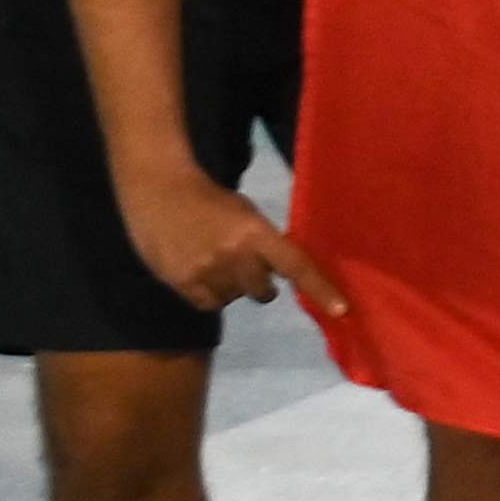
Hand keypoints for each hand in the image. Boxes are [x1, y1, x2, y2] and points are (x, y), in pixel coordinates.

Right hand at [117, 168, 345, 319]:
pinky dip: (211, 294)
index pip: (296, 266)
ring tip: (214, 262)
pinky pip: (210, 304)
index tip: (341, 310)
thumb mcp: (246, 214)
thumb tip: (284, 272)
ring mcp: (206, 271)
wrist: (159, 190)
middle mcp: (234, 255)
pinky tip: (200, 272)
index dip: (320, 289)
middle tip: (244, 264)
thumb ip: (264, 243)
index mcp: (256, 233)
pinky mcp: (182, 282)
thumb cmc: (210, 200)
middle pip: (264, 292)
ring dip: (232, 287)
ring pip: (235, 298)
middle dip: (260, 283)